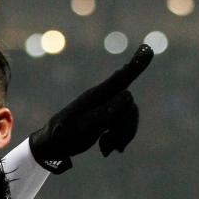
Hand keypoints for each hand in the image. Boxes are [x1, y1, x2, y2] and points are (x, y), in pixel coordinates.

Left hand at [29, 44, 153, 172]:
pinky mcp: (107, 116)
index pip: (119, 79)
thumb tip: (128, 98)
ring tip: (106, 149)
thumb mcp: (82, 129)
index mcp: (95, 97)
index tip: (147, 48)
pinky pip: (125, 124)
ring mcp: (105, 106)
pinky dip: (120, 138)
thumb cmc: (63, 136)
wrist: (51, 146)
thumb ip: (103, 114)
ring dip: (123, 135)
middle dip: (127, 127)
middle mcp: (102, 98)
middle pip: (129, 105)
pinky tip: (108, 150)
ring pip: (129, 115)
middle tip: (113, 147)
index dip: (135, 65)